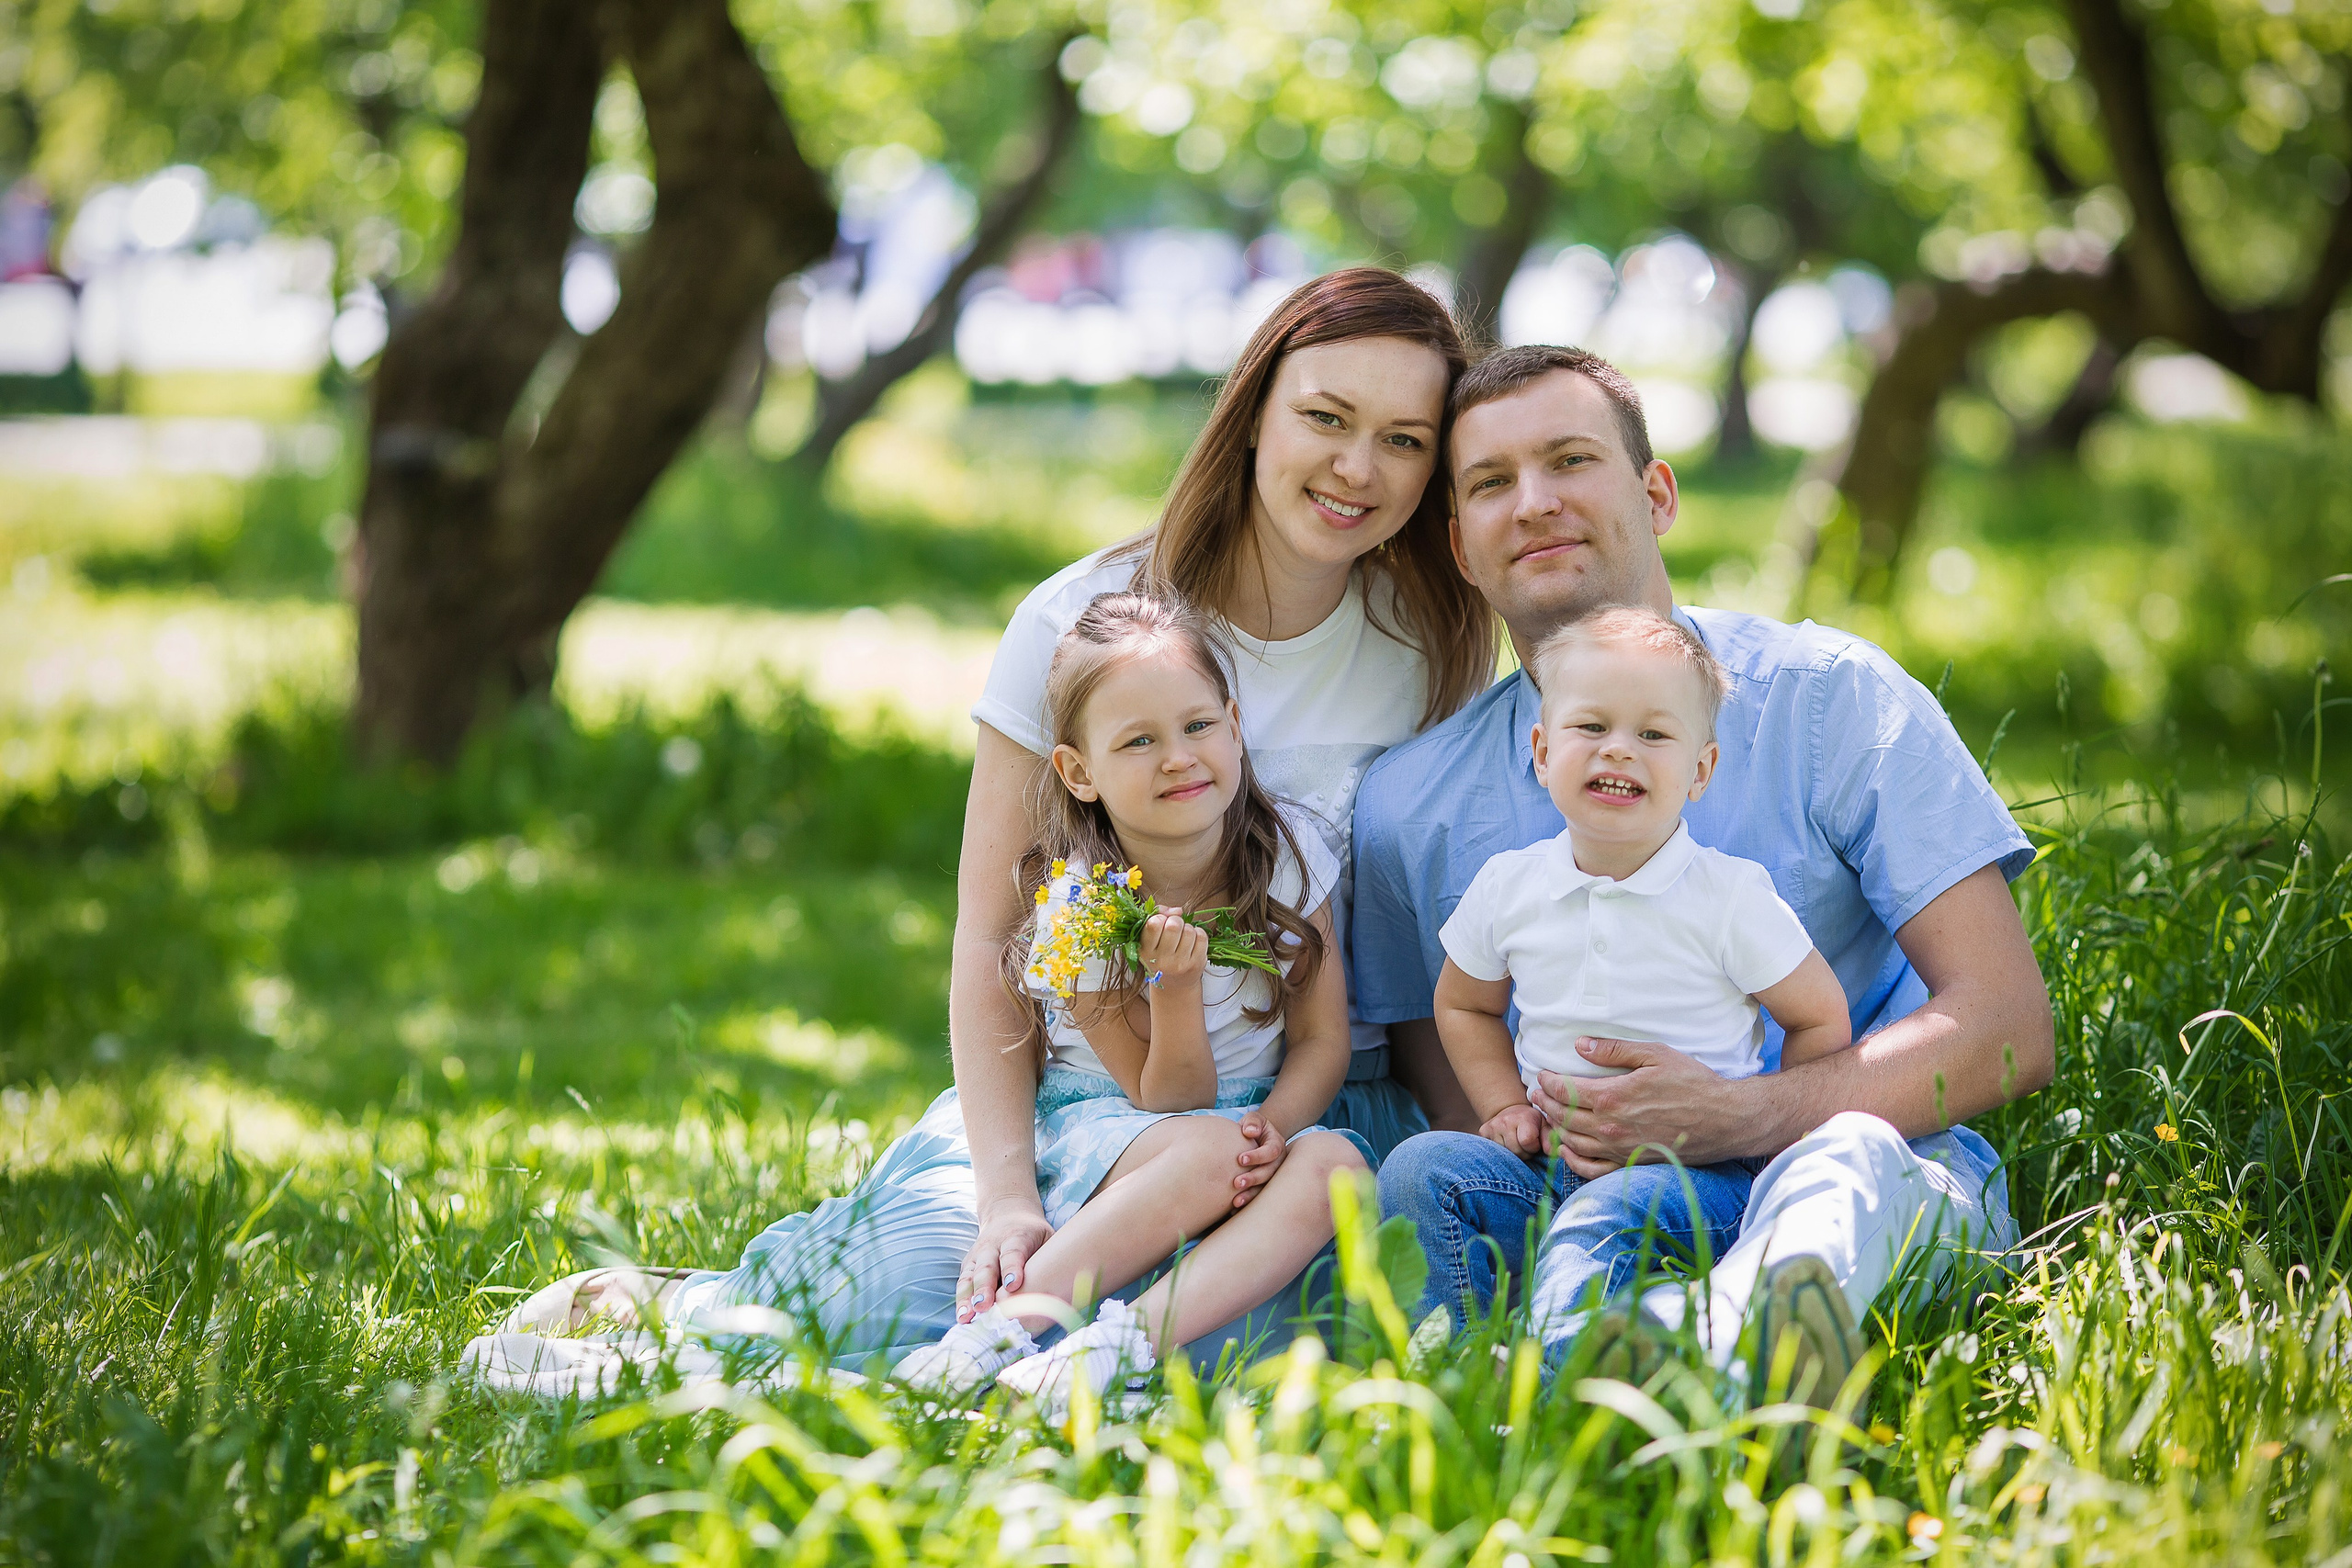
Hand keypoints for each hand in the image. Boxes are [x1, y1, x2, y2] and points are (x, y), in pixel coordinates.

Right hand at [958, 1201, 1054, 1319]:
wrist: (1008, 1215)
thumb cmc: (1034, 1235)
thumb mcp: (1047, 1237)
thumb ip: (1053, 1256)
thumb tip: (1066, 1284)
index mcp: (1016, 1237)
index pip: (1013, 1253)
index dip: (1012, 1268)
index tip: (1014, 1285)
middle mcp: (992, 1245)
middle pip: (987, 1267)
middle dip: (985, 1287)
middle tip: (984, 1306)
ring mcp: (977, 1256)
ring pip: (971, 1277)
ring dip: (968, 1297)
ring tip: (967, 1317)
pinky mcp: (968, 1266)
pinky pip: (963, 1284)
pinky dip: (962, 1300)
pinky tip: (962, 1318)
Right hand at [1138, 909, 1209, 988]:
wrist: (1175, 983)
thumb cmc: (1161, 953)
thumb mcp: (1151, 938)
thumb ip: (1158, 916)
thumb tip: (1177, 910)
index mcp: (1145, 951)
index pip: (1153, 924)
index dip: (1159, 917)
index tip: (1160, 923)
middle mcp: (1161, 960)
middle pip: (1174, 926)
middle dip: (1176, 921)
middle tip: (1174, 928)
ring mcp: (1180, 963)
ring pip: (1189, 930)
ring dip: (1187, 928)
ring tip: (1182, 937)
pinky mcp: (1196, 964)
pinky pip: (1202, 937)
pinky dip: (1198, 934)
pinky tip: (1192, 941)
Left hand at [1229, 1111, 1288, 1208]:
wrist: (1255, 1140)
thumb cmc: (1252, 1128)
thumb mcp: (1254, 1120)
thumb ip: (1252, 1122)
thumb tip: (1249, 1131)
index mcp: (1277, 1144)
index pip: (1271, 1151)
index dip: (1258, 1156)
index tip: (1240, 1159)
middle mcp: (1279, 1163)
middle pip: (1270, 1173)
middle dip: (1254, 1178)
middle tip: (1236, 1183)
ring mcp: (1274, 1177)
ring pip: (1266, 1189)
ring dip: (1251, 1196)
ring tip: (1235, 1202)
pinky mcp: (1266, 1187)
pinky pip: (1259, 1198)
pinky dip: (1248, 1205)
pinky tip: (1235, 1210)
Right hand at [1478, 1102, 1547, 1155]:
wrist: (1511, 1111)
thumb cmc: (1531, 1122)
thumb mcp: (1544, 1126)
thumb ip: (1549, 1138)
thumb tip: (1552, 1151)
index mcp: (1522, 1118)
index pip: (1527, 1142)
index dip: (1533, 1147)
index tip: (1535, 1142)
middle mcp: (1504, 1121)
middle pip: (1516, 1151)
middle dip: (1523, 1153)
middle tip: (1525, 1145)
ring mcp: (1491, 1127)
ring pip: (1504, 1154)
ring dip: (1512, 1154)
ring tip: (1515, 1144)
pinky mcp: (1482, 1132)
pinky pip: (1493, 1152)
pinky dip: (1501, 1152)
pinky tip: (1505, 1143)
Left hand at [1530, 1037, 1751, 1178]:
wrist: (1725, 1119)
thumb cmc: (1693, 1082)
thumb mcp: (1655, 1055)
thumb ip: (1613, 1050)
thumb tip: (1579, 1045)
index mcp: (1613, 1097)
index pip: (1565, 1090)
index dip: (1548, 1081)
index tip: (1542, 1074)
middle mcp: (1611, 1127)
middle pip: (1563, 1116)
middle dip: (1545, 1103)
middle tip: (1537, 1092)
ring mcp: (1620, 1149)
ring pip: (1572, 1142)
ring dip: (1554, 1128)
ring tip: (1546, 1116)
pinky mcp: (1632, 1164)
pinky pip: (1592, 1169)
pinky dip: (1573, 1160)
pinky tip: (1566, 1149)